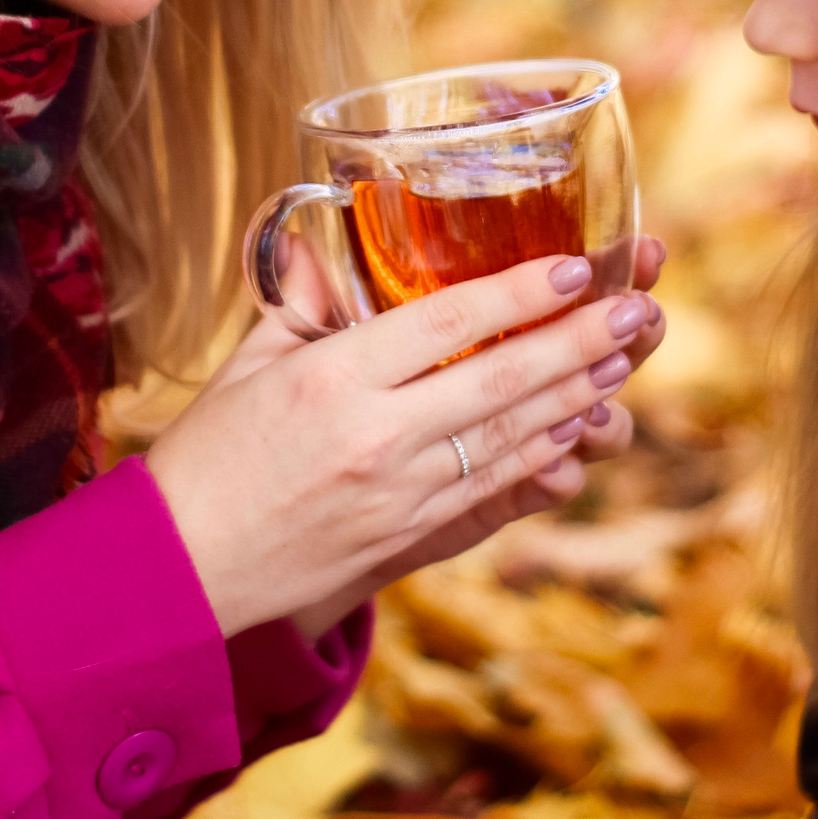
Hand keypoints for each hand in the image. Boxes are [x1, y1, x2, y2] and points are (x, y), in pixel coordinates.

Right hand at [144, 247, 662, 637]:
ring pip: (511, 437)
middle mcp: (376, 436)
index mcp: (330, 380)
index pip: (443, 324)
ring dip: (576, 395)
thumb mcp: (243, 368)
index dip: (515, 293)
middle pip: (500, 381)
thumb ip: (295, 304)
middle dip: (578, 342)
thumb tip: (317, 244)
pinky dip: (542, 453)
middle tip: (635, 309)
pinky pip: (494, 487)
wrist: (182, 574)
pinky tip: (576, 424)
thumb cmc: (207, 460)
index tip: (569, 266)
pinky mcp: (410, 535)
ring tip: (623, 357)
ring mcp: (400, 493)